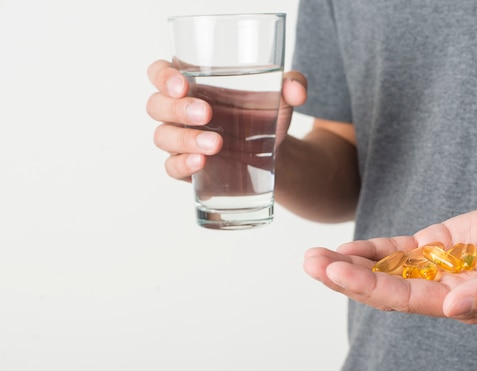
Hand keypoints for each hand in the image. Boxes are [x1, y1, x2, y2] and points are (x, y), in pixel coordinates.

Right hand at [145, 60, 307, 181]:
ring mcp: (180, 141)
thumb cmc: (266, 116)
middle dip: (177, 109)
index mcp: (193, 85)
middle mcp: (179, 111)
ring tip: (216, 144)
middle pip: (157, 106)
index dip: (163, 76)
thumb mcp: (281, 97)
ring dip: (185, 139)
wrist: (275, 155)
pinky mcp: (187, 168)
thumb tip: (296, 90)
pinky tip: (201, 163)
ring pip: (163, 137)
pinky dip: (182, 165)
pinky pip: (171, 167)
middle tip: (206, 114)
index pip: (160, 73)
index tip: (182, 84)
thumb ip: (292, 85)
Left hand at [303, 198, 476, 323]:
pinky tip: (344, 250)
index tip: (334, 273)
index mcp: (461, 302)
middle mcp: (441, 291)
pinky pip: (396, 252)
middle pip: (384, 288)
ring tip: (313, 256)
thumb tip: (455, 310)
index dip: (369, 287)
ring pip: (384, 271)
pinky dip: (370, 251)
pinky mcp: (433, 247)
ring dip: (349, 265)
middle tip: (310, 263)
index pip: (406, 299)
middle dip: (346, 277)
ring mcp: (434, 269)